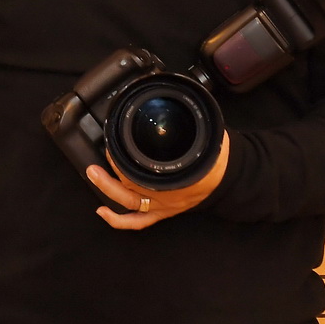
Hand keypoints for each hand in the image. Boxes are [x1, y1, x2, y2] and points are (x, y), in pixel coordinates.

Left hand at [86, 132, 228, 230]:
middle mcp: (167, 193)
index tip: (114, 142)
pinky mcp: (163, 213)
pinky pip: (138, 222)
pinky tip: (102, 212)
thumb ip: (186, 123)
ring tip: (93, 174)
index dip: (123, 158)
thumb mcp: (203, 134)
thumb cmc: (216, 155)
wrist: (232, 178)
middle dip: (112, 169)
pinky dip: (118, 221)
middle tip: (102, 152)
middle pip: (132, 184)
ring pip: (130, 204)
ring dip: (108, 189)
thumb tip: (175, 101)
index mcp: (176, 175)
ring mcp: (163, 206)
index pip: (142, 169)